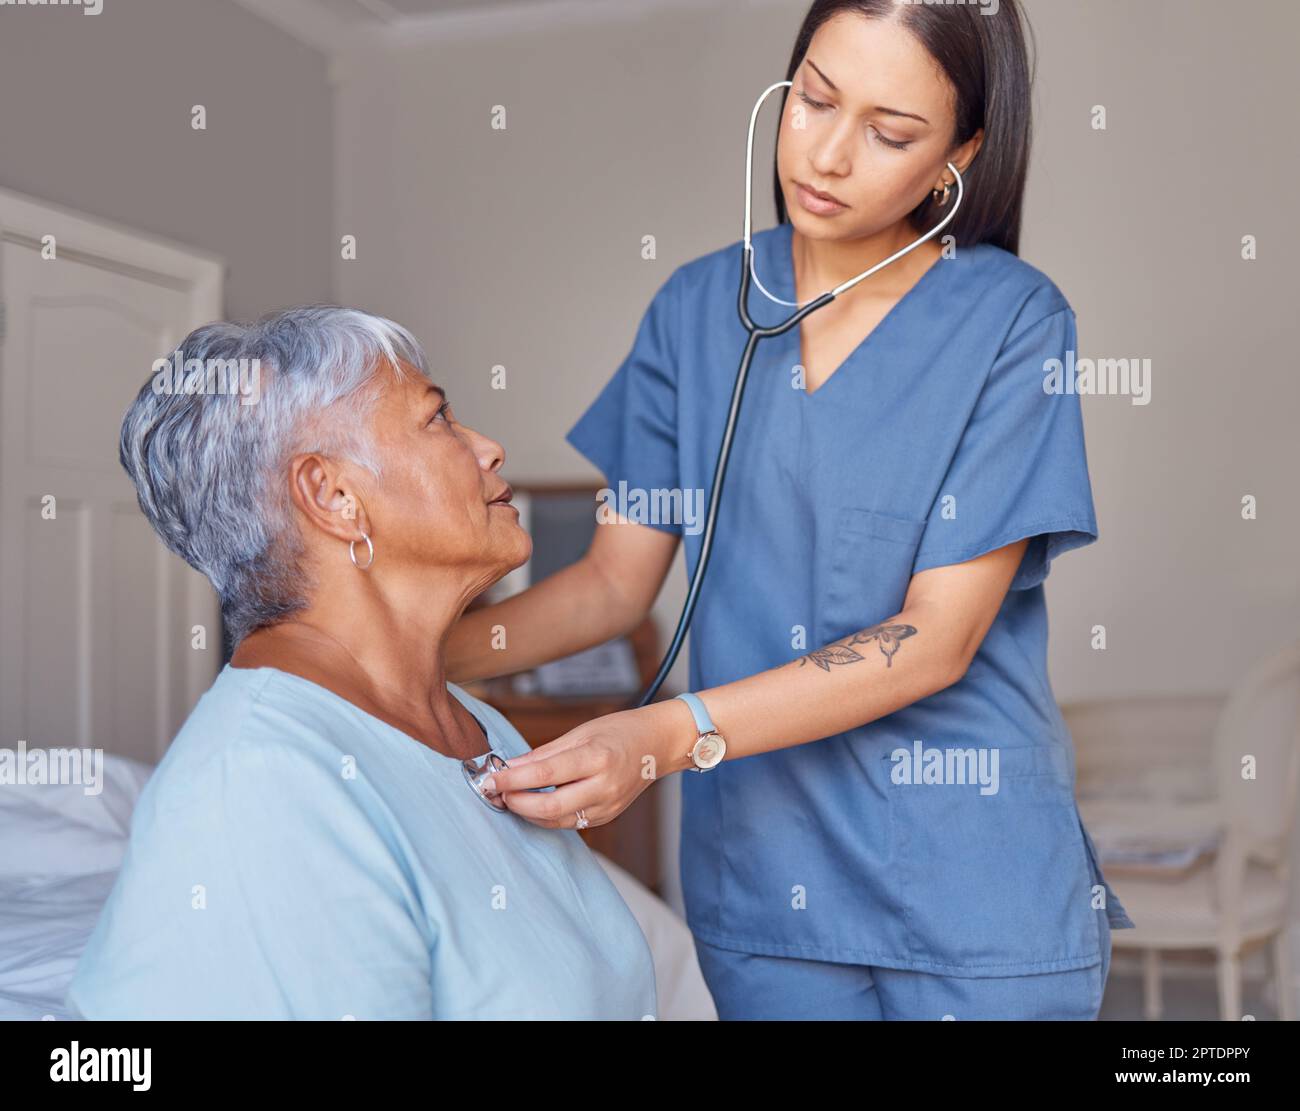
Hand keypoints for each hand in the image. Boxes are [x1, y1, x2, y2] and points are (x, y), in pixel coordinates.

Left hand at [483, 700, 691, 829]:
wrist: (659, 745)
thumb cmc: (620, 731)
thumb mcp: (581, 732)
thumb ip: (544, 753)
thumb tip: (510, 766)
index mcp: (597, 757)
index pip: (544, 775)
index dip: (512, 780)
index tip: (489, 779)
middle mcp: (604, 786)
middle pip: (549, 807)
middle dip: (516, 803)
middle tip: (495, 793)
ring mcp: (607, 806)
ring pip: (557, 820)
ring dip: (528, 812)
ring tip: (509, 798)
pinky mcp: (607, 816)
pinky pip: (570, 822)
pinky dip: (547, 816)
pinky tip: (534, 803)